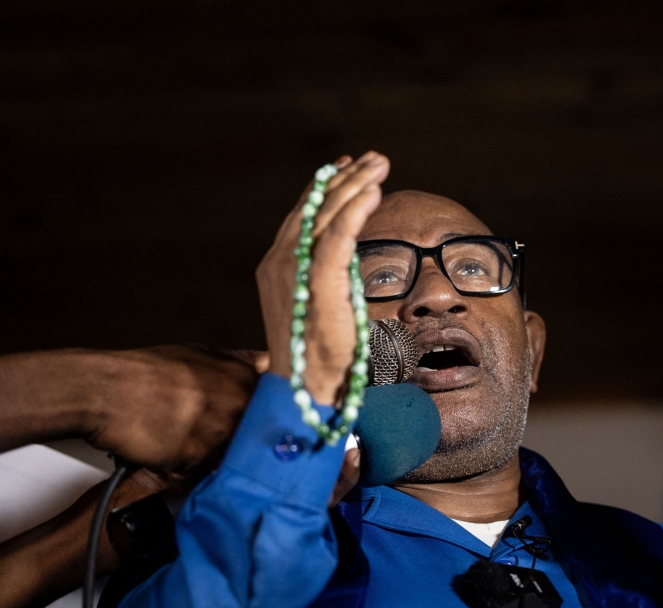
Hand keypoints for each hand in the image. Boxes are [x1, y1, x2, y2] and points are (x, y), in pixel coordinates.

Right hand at [87, 345, 261, 476]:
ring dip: (208, 457)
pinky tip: (164, 449)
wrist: (103, 390)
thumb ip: (240, 362)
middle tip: (205, 436)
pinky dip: (182, 468)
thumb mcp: (200, 354)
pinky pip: (198, 473)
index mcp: (243, 378)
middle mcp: (237, 404)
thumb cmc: (147, 372)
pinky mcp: (196, 457)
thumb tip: (269, 362)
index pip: (277, 410)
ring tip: (178, 438)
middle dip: (237, 444)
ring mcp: (219, 432)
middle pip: (254, 439)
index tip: (259, 431)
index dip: (267, 424)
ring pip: (226, 458)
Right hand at [257, 152, 389, 404]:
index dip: (325, 188)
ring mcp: (294, 273)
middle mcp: (280, 263)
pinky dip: (355, 212)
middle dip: (345, 178)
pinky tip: (373, 191)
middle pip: (315, 208)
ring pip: (326, 216)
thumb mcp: (321, 306)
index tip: (347, 164)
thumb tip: (347, 264)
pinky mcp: (317, 285)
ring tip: (379, 163)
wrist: (310, 390)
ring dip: (355, 185)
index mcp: (278, 267)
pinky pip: (338, 239)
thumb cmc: (320, 356)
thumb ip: (327, 278)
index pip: (303, 216)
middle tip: (373, 157)